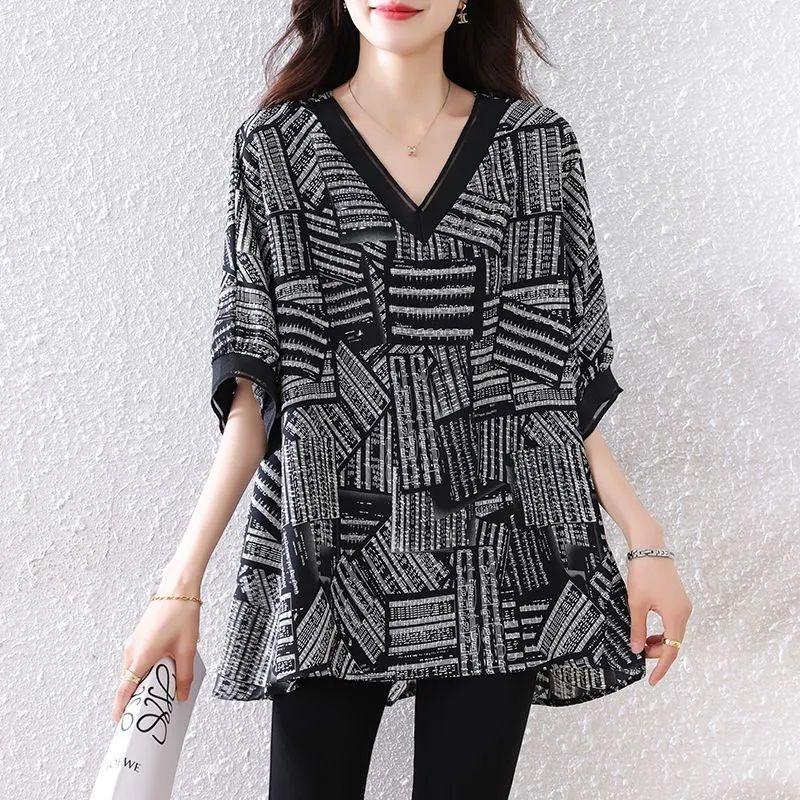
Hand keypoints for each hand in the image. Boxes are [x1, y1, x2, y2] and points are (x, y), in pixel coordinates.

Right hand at [112, 581, 200, 724]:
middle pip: (128, 683)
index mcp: (140, 657)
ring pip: (133, 671)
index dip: (120, 708)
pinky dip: (145, 670)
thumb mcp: (187, 649)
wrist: (178, 588)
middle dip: (135, 699)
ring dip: (142, 683)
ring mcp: (134, 642)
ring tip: (158, 694)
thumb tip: (181, 696)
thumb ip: (184, 675)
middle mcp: (132, 651)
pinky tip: (162, 672)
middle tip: (148, 713)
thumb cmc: (182, 616)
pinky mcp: (139, 636)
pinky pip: (138, 660)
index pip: (124, 690)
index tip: (119, 724)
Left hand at [627, 557, 692, 685]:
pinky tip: (648, 630)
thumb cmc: (643, 574)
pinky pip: (673, 622)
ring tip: (641, 643)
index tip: (652, 681)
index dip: (661, 667)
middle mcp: (684, 613)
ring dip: (660, 642)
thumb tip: (637, 650)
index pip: (671, 651)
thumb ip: (638, 629)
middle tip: (638, 654)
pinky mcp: (678, 599)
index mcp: (676, 617)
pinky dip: (662, 631)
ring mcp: (683, 605)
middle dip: (657, 653)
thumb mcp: (636, 604)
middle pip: (674, 643)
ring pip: (674, 633)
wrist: (650, 548)